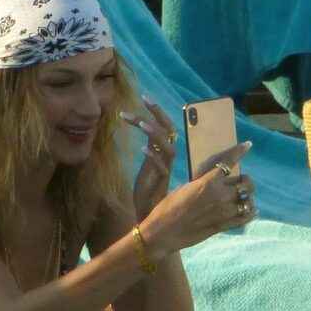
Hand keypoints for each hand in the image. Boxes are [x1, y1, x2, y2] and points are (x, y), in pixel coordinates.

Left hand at [120, 95, 177, 221]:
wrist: (148, 214)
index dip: (157, 111)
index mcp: (164, 152)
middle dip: (157, 114)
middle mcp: (167, 158)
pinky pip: (161, 168)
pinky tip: (142, 149)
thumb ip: (150, 148)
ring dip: (155, 133)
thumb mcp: (147, 164)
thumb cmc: (148, 190)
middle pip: (168, 131)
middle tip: (144, 99)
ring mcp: (165, 170)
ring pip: (167, 147)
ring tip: (142, 123)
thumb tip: (144, 128)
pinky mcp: (161, 182)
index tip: (144, 96)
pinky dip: (153, 157)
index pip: (165, 126)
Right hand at [143, 142, 256, 252]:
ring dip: (248, 198)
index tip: (247, 145)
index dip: (240, 152)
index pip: (229, 162)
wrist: (162, 232)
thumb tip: (213, 180)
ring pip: (248, 200)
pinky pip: (245, 218)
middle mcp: (219, 195)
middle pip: (245, 182)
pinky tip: (251, 210)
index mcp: (207, 182)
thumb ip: (203, 183)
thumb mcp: (184, 188)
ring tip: (244, 199)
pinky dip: (250, 213)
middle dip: (245, 181)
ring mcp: (223, 212)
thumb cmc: (167, 208)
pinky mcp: (223, 226)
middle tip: (240, 183)